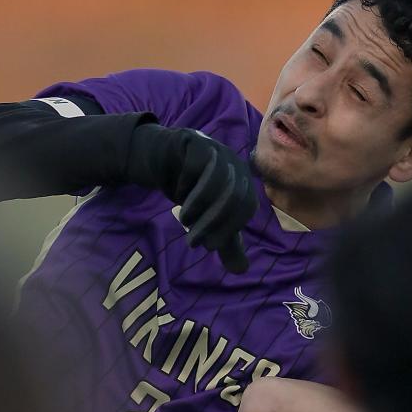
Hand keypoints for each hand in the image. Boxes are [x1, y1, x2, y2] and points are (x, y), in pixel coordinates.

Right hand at [125, 125, 256, 272]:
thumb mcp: (208, 218)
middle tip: (193, 243)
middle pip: (232, 195)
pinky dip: (184, 186)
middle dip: (213, 223)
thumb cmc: (191, 190)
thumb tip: (241, 270)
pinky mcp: (193, 141)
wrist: (164, 161)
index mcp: (244, 180)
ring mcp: (215, 149)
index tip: (210, 248)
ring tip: (184, 221)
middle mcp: (234, 162)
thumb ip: (225, 241)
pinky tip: (176, 193)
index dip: (230, 229)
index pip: (246, 206)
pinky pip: (192, 166)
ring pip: (214, 180)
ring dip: (198, 206)